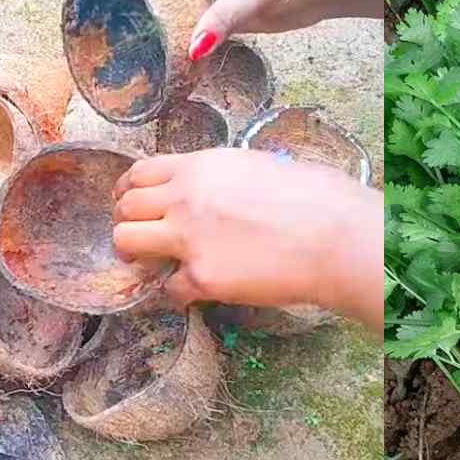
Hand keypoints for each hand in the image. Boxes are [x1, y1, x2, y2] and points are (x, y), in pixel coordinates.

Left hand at [111, 149, 383, 331]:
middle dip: (128, 223)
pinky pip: (168, 289)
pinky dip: (178, 293)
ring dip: (136, 256)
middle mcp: (184, 198)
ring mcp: (188, 239)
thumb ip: (227, 176)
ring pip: (126, 243)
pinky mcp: (202, 277)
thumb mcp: (261, 166)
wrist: (335, 237)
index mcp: (200, 166)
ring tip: (155, 265)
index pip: (139, 172)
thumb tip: (225, 187)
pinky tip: (197, 291)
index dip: (130, 190)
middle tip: (143, 238)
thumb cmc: (317, 197)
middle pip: (124, 208)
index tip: (134, 203)